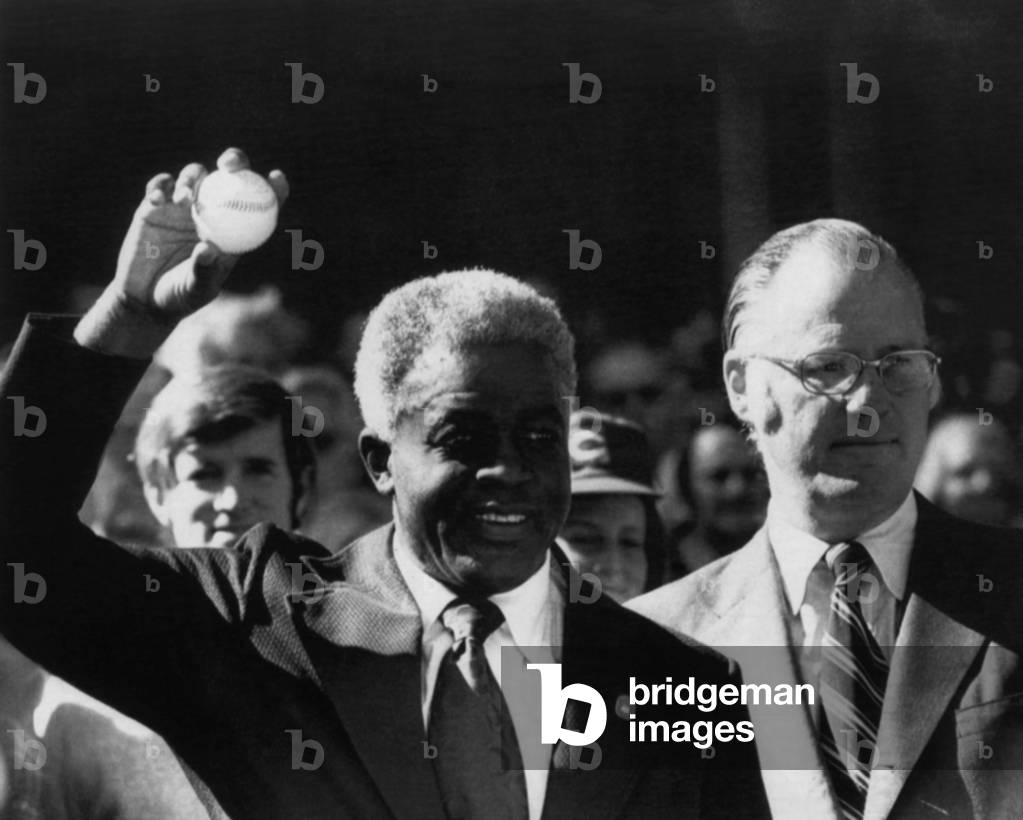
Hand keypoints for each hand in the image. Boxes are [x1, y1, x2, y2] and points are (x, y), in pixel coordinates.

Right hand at [75, 148, 288, 356]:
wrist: (144, 299)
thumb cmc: (180, 297)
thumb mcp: (196, 289)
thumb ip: (203, 270)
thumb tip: (207, 249)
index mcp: (233, 232)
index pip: (259, 205)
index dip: (272, 189)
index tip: (276, 177)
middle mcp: (211, 214)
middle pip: (228, 177)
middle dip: (234, 161)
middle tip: (230, 164)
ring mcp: (182, 208)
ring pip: (194, 176)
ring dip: (192, 178)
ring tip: (184, 198)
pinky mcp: (154, 207)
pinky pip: (160, 186)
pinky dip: (160, 186)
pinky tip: (158, 199)